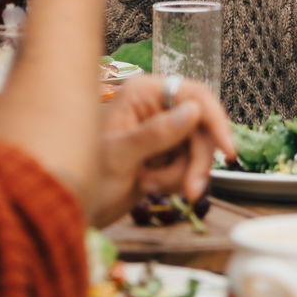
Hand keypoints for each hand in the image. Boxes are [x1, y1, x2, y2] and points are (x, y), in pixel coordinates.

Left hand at [90, 74, 234, 228]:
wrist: (69, 204)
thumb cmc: (83, 172)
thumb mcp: (119, 155)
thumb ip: (156, 133)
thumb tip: (193, 111)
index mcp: (143, 93)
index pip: (193, 94)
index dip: (214, 120)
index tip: (227, 151)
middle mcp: (155, 106)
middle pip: (201, 127)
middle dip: (196, 161)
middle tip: (190, 192)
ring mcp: (160, 130)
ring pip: (196, 150)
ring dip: (181, 175)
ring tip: (150, 187)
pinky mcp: (163, 154)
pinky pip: (187, 166)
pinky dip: (175, 181)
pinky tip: (149, 187)